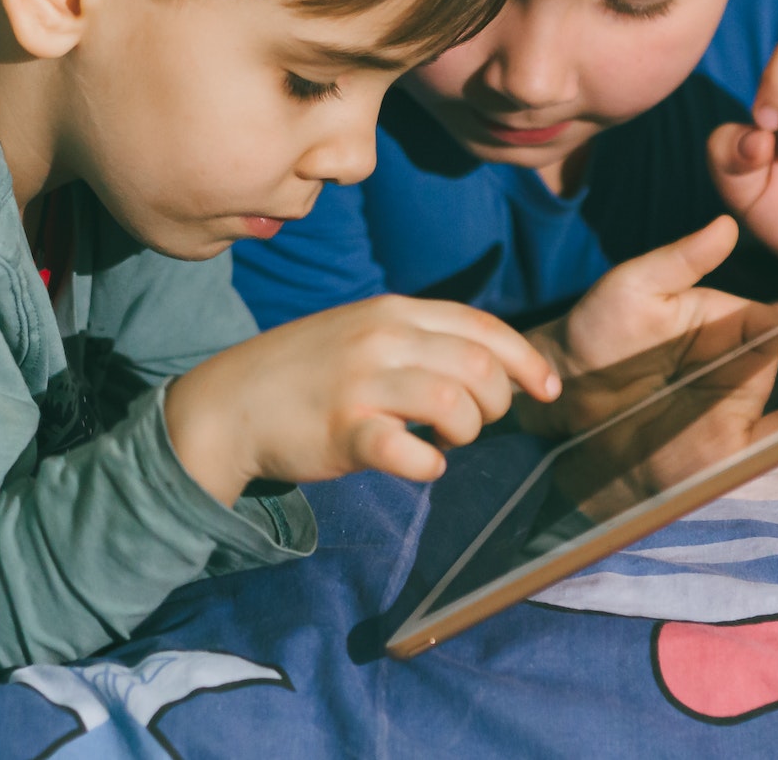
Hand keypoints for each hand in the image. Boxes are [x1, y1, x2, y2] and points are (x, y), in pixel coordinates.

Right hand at [164, 295, 560, 506]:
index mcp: (393, 311)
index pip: (481, 326)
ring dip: (467, 432)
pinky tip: (419, 465)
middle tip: (477, 422)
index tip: (547, 389)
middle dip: (498, 401)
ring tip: (447, 441)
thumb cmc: (306, 372)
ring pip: (455, 406)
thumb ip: (418, 337)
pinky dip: (429, 466)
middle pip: (480, 367)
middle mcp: (382, 339)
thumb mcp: (362, 330)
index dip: (525, 360)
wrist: (230, 403)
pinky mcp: (345, 431)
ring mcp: (362, 383)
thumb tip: (488, 362)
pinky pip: (411, 454)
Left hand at [520, 216, 756, 437]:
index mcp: (723, 322)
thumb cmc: (596, 331)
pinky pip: (775, 439)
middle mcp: (736, 362)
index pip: (772, 322)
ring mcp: (733, 405)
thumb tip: (727, 226)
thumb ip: (680, 260)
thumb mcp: (633, 287)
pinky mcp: (728, 443)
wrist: (564, 395)